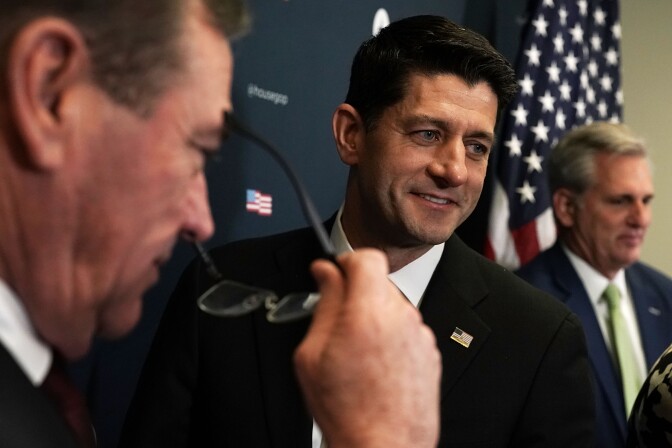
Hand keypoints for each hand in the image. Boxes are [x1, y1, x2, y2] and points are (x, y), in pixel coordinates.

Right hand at [294, 249, 440, 447]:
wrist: (384, 446)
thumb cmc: (348, 410)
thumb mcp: (313, 354)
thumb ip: (323, 303)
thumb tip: (325, 273)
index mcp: (368, 312)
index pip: (367, 258)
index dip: (348, 261)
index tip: (337, 274)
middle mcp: (401, 317)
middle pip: (379, 283)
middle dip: (357, 295)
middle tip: (338, 323)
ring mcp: (420, 335)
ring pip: (393, 307)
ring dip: (374, 317)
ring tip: (357, 354)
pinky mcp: (430, 351)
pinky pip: (406, 329)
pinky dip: (391, 337)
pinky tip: (376, 366)